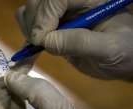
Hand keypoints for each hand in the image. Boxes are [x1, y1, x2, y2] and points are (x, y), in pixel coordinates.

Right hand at [16, 0, 132, 80]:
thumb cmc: (124, 52)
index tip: (40, 40)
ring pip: (30, 10)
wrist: (123, 61)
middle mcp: (72, 2)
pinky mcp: (53, 26)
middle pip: (38, 1)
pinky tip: (33, 49)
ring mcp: (61, 14)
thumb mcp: (108, 48)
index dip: (44, 16)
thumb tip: (46, 41)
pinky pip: (30, 24)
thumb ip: (80, 42)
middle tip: (39, 44)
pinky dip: (27, 36)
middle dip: (34, 23)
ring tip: (38, 46)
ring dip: (28, 29)